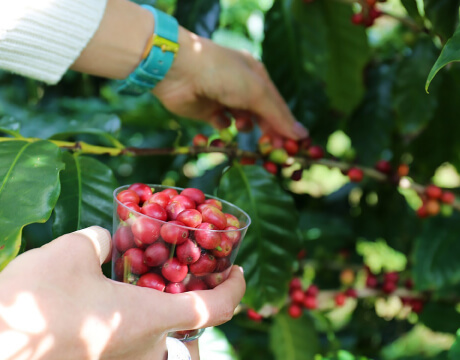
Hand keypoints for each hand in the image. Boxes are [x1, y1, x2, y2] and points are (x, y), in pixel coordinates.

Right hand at [0, 227, 245, 359]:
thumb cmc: (35, 301)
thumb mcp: (69, 252)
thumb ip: (95, 240)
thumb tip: (101, 240)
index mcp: (150, 318)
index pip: (216, 309)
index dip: (236, 289)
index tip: (238, 270)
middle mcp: (144, 349)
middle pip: (190, 330)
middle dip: (196, 303)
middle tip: (189, 275)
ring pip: (160, 341)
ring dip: (164, 315)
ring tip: (152, 284)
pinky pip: (132, 347)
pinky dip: (136, 325)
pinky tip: (112, 303)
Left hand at [152, 28, 308, 139]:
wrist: (179, 70)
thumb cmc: (223, 74)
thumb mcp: (256, 92)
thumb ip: (278, 115)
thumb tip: (302, 135)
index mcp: (258, 77)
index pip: (278, 106)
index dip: (286, 128)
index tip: (291, 150)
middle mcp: (243, 87)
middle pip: (262, 117)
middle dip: (267, 133)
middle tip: (271, 153)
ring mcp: (225, 99)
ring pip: (244, 122)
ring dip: (245, 126)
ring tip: (240, 123)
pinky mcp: (208, 111)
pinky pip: (223, 125)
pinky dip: (223, 127)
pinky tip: (220, 121)